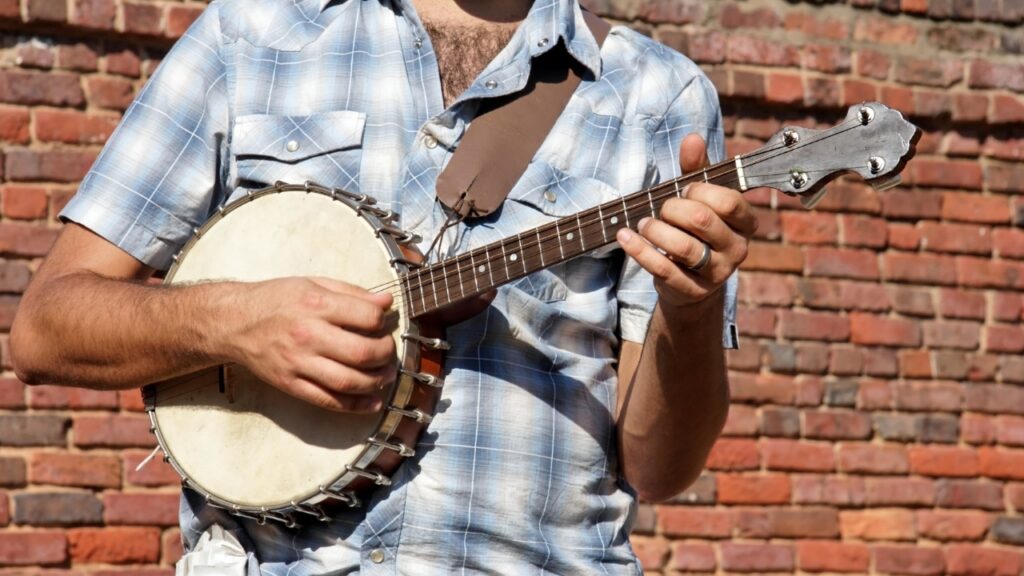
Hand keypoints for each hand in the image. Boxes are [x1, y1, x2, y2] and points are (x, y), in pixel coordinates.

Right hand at [222, 277, 396, 412]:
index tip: (383, 322)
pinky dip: (355, 405)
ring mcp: (298, 363)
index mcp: (316, 304)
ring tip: (386, 375)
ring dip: (376, 382)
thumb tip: (386, 302)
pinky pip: (328, 400)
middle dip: (386, 354)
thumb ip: (352, 293)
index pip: (367, 317)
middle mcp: (308, 335)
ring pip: (349, 381)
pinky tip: (372, 401)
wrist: (233, 322)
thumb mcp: (313, 283)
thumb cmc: (275, 300)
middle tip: (389, 352)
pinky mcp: (290, 384)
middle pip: (362, 352)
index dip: (383, 321)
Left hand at [616, 133, 757, 308]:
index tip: (685, 190)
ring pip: (684, 248)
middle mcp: (738, 249)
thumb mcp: (699, 198)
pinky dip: (640, 250)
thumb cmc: (696, 230)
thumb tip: (692, 138)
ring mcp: (717, 273)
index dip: (701, 191)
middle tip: (661, 208)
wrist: (689, 283)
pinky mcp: (691, 291)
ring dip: (656, 230)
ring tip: (643, 223)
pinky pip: (663, 269)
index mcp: (745, 223)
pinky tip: (625, 236)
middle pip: (703, 221)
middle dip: (673, 208)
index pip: (729, 200)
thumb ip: (697, 169)